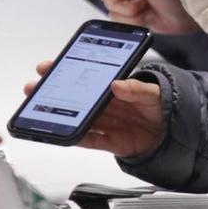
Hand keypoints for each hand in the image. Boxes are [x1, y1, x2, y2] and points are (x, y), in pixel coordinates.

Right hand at [20, 61, 165, 155]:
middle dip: (52, 91)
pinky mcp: (111, 142)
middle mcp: (105, 105)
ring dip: (59, 115)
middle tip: (34, 87)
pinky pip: (91, 140)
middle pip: (74, 97)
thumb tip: (118, 85)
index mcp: (112, 87)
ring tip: (41, 109)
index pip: (85, 76)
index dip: (64, 70)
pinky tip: (65, 133)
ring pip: (78, 118)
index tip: (47, 67)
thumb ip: (138, 89)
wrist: (173, 132)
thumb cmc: (162, 107)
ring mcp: (106, 123)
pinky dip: (78, 138)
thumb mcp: (154, 93)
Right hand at [98, 0, 198, 35]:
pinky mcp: (135, 17)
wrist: (187, 16)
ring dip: (130, 15)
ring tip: (145, 10)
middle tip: (139, 4)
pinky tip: (146, 18)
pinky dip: (133, 22)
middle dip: (122, 5)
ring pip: (113, 13)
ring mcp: (131, 3)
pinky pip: (123, 23)